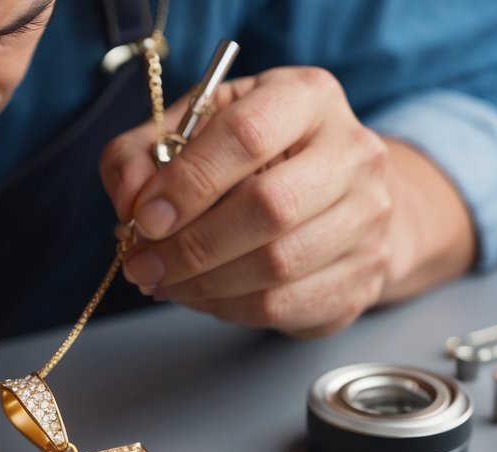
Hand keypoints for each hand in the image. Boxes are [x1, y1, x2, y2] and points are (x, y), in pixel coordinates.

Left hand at [101, 66, 473, 336]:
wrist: (340, 196)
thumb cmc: (253, 157)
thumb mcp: (190, 131)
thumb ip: (141, 153)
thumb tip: (129, 198)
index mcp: (307, 97)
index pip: (247, 136)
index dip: (188, 183)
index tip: (144, 217)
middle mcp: (351, 153)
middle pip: (270, 208)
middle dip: (191, 246)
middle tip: (142, 263)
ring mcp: (367, 219)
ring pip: (277, 267)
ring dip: (203, 284)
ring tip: (162, 281)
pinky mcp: (361, 277)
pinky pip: (284, 306)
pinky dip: (227, 308)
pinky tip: (199, 296)